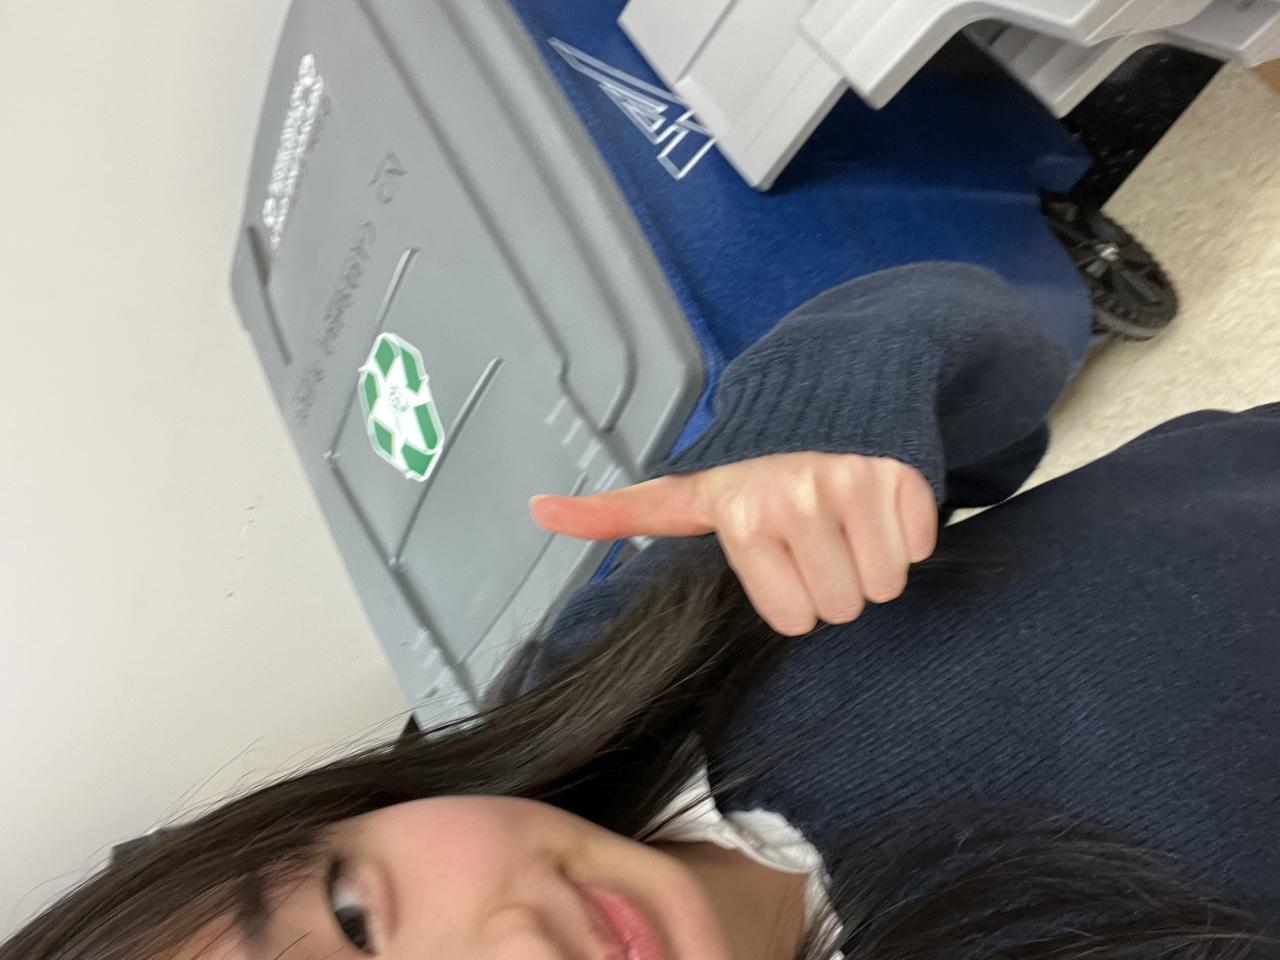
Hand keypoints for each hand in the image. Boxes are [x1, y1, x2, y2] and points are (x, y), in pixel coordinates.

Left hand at [530, 452, 937, 635]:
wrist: (832, 389)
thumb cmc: (757, 461)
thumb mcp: (687, 489)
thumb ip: (616, 510)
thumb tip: (536, 509)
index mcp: (740, 514)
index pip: (792, 620)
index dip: (793, 593)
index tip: (784, 553)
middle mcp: (795, 498)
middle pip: (841, 608)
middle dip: (836, 579)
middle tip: (820, 533)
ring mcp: (854, 484)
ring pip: (884, 585)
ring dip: (873, 561)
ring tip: (849, 518)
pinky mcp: (905, 474)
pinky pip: (920, 549)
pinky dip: (908, 533)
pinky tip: (879, 501)